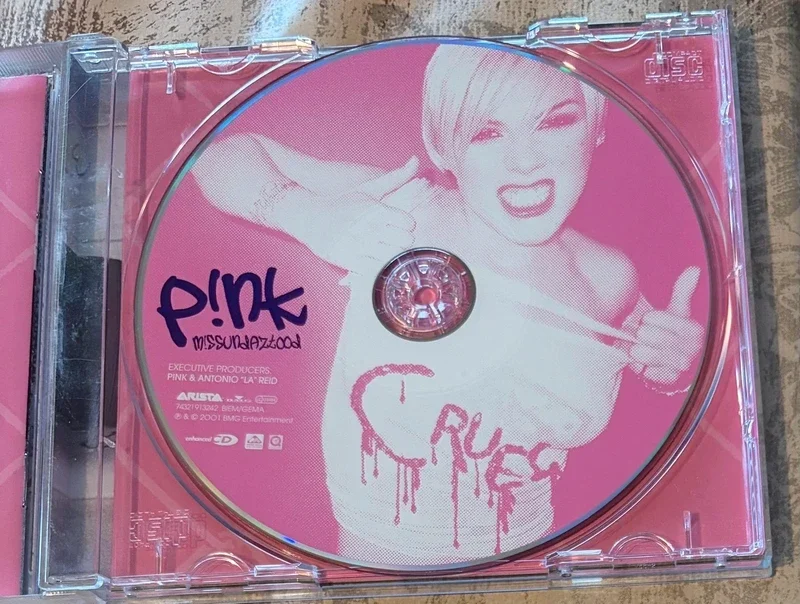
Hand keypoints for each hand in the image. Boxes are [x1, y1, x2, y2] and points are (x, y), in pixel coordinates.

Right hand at [298, 158, 434, 274]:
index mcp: (377, 209)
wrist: (309, 217)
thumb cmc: (343, 203)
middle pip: (404, 241)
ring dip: (391, 256)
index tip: (399, 226)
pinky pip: (374, 269)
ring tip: (382, 250)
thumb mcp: (368, 188)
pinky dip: (376, 267)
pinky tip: (371, 259)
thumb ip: (395, 177)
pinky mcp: (348, 260)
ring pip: (391, 257)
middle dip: (401, 242)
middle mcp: (370, 227)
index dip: (406, 226)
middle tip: (393, 241)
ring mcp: (360, 245)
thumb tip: (416, 160)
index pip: (409, 223)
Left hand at [630, 267, 703, 384]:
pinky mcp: (668, 379)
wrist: (659, 351)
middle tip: (640, 333)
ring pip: (651, 355)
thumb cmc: (667, 327)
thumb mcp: (674, 308)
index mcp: (694, 331)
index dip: (654, 318)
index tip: (648, 317)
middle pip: (657, 338)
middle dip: (643, 334)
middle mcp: (691, 350)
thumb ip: (683, 290)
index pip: (669, 322)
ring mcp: (680, 366)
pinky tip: (641, 361)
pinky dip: (642, 367)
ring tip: (637, 346)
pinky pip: (651, 373)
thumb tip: (694, 270)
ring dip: (639, 350)